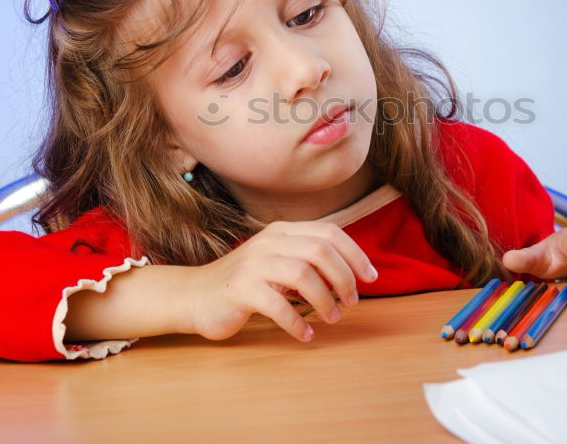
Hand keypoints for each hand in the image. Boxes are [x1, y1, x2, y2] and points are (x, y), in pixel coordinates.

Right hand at [178, 220, 378, 341]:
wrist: (196, 296)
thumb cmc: (247, 283)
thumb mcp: (279, 262)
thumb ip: (308, 259)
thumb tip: (351, 272)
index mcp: (283, 231)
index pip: (330, 232)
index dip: (355, 254)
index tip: (371, 277)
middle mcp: (270, 241)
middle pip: (320, 251)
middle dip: (344, 278)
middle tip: (352, 302)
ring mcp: (253, 264)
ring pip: (302, 274)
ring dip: (325, 300)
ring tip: (332, 318)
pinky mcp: (240, 289)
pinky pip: (277, 304)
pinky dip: (297, 322)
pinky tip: (306, 334)